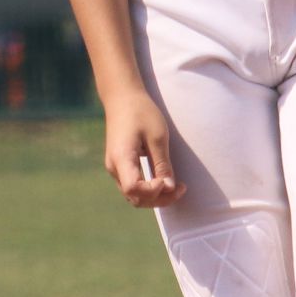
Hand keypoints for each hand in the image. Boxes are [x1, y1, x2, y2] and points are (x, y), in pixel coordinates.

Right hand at [101, 88, 181, 208]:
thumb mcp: (157, 136)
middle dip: (159, 198)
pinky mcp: (119, 166)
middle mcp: (114, 167)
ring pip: (133, 195)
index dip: (153, 191)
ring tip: (176, 187)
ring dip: (154, 196)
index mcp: (121, 158)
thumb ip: (162, 164)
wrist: (122, 98)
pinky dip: (148, 189)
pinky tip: (163, 181)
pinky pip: (132, 186)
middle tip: (181, 189)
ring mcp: (114, 168)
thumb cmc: (141, 112)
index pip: (134, 189)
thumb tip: (170, 188)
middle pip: (134, 198)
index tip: (170, 181)